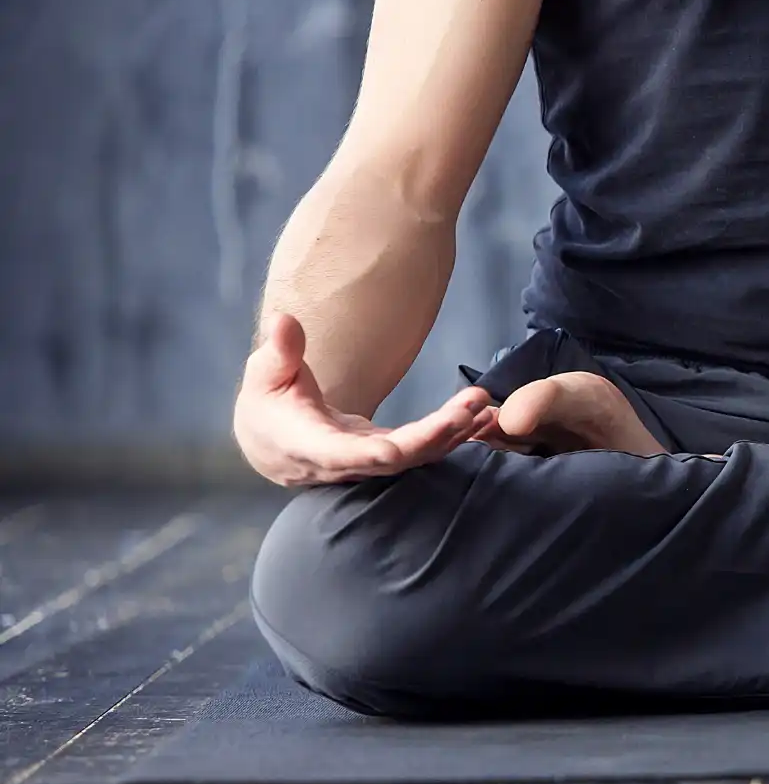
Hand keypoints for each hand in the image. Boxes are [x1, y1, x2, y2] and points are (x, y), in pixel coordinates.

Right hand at [234, 313, 492, 486]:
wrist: (273, 441)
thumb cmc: (268, 403)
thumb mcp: (266, 374)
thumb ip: (279, 351)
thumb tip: (283, 321)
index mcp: (310, 445)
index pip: (342, 456)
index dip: (371, 454)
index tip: (399, 446)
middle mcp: (346, 462)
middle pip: (396, 456)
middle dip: (435, 434)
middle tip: (471, 406)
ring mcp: (371, 462)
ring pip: (418, 455)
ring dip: (456, 433)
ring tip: (488, 407)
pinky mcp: (389, 455)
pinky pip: (426, 449)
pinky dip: (456, 435)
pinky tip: (486, 417)